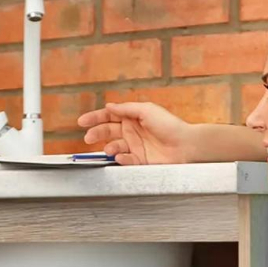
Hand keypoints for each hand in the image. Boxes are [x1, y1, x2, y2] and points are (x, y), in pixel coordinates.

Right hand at [77, 102, 195, 165]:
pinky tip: (121, 156)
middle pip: (107, 131)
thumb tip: (109, 106)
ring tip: (110, 149)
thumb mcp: (146, 110)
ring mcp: (135, 146)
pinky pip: (125, 159)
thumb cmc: (170, 125)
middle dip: (96, 134)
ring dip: (109, 147)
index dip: (95, 118)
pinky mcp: (139, 160)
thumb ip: (126, 109)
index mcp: (132, 117)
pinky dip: (121, 158)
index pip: (109, 116)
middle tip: (88, 138)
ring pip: (114, 147)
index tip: (82, 122)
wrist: (185, 145)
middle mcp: (132, 131)